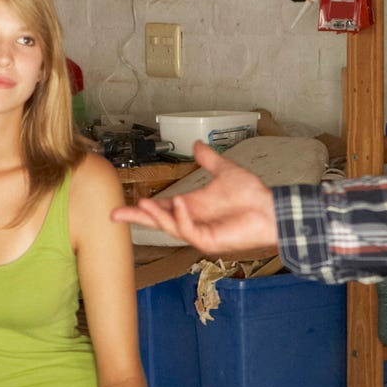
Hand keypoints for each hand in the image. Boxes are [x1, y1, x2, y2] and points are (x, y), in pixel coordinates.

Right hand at [109, 142, 279, 252]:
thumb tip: (197, 145)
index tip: (120, 207)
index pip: (160, 208)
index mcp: (191, 206)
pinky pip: (189, 231)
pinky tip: (179, 203)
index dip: (141, 208)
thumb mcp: (225, 171)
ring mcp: (198, 232)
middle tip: (115, 214)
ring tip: (143, 204)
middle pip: (157, 221)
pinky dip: (182, 218)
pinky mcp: (209, 241)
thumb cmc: (251, 196)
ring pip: (170, 227)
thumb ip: (209, 160)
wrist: (270, 209)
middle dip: (137, 218)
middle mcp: (191, 220)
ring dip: (156, 216)